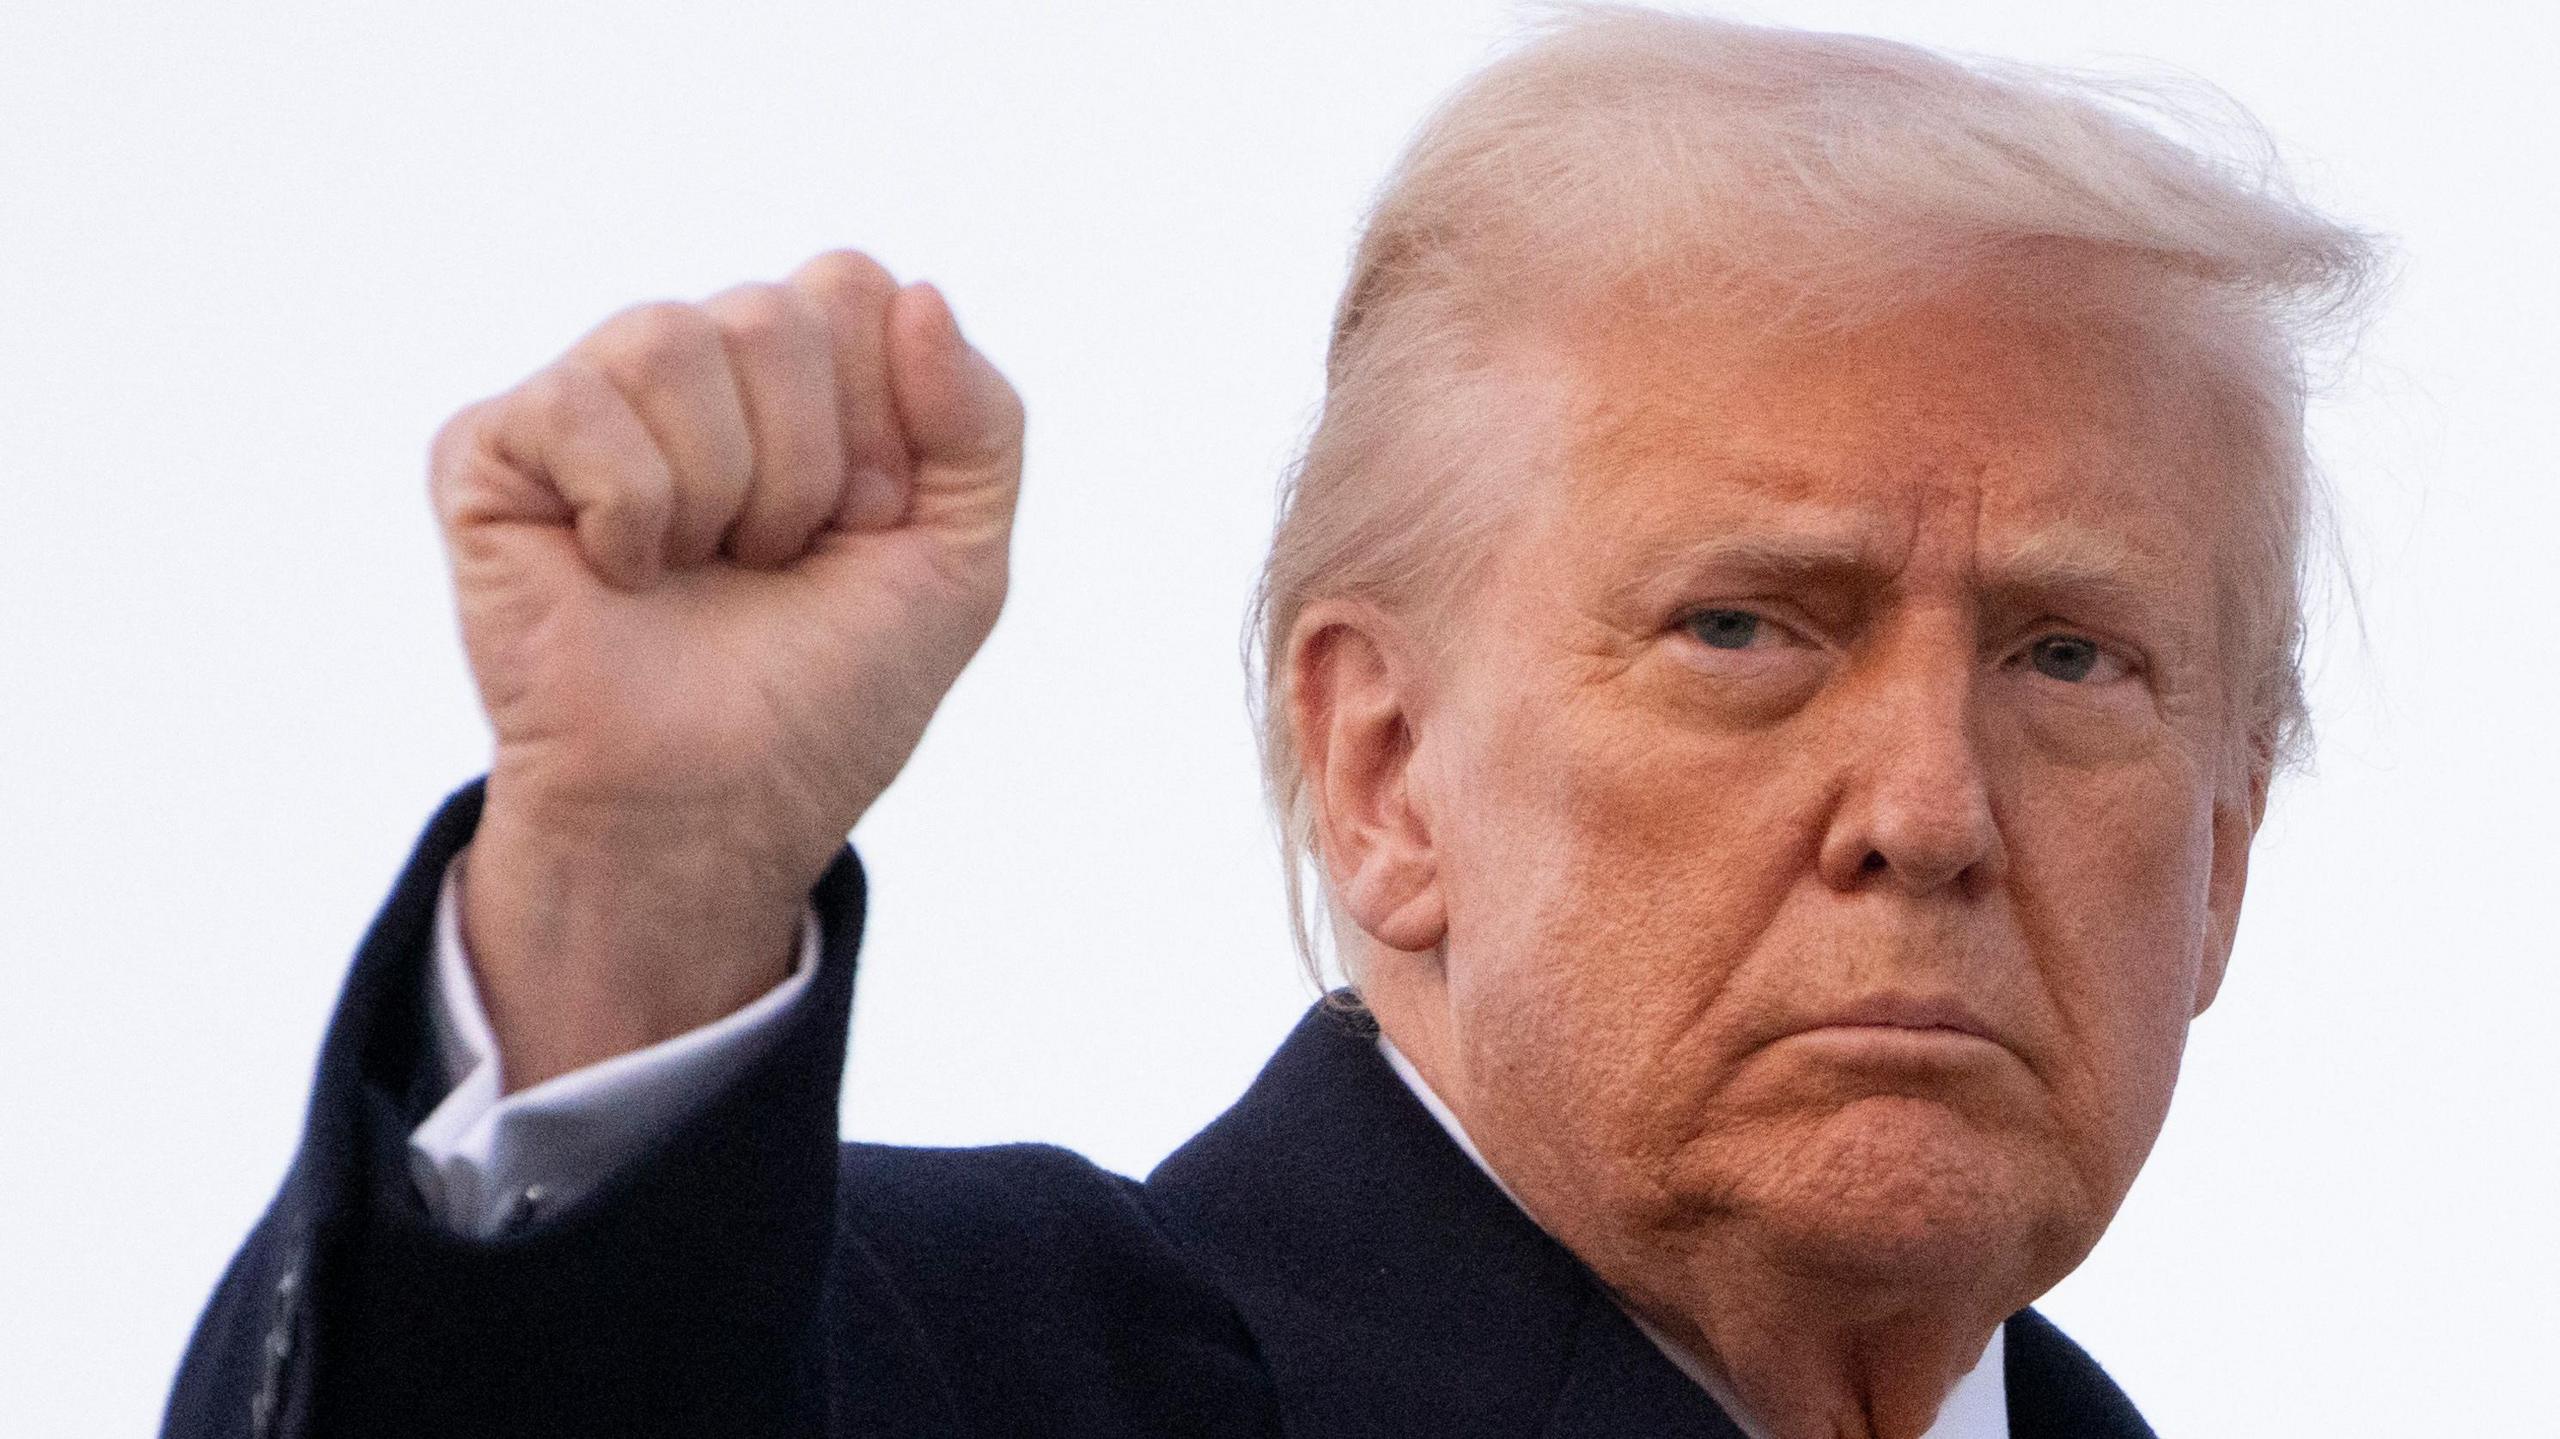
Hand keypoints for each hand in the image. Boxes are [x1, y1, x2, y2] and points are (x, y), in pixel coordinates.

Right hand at [427, 251, 1023, 1087]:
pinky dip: (630, 515)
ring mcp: (587, 399)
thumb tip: (921, 292)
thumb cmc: (826, 692)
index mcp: (799, 371)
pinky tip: (619, 575)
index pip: (853, 287)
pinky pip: (577, 409)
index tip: (860, 528)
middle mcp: (691, 365)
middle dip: (806, 469)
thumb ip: (982, 423)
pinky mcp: (491, 450)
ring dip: (720, 492)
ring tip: (700, 567)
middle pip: (773, 312)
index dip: (880, 426)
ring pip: (673, 341)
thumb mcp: (958, 561)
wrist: (717, 810)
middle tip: (774, 561)